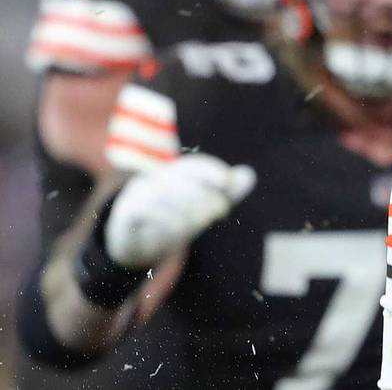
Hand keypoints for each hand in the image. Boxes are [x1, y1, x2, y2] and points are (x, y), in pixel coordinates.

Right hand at [104, 155, 256, 267]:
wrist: (134, 243)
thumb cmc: (174, 219)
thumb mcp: (202, 208)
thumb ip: (226, 193)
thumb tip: (248, 175)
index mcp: (173, 174)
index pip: (192, 166)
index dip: (210, 170)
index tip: (228, 182)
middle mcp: (153, 180)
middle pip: (179, 180)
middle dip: (204, 194)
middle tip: (221, 210)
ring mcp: (136, 196)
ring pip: (162, 195)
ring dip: (187, 210)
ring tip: (203, 222)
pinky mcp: (124, 216)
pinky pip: (142, 211)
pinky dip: (164, 221)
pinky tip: (178, 233)